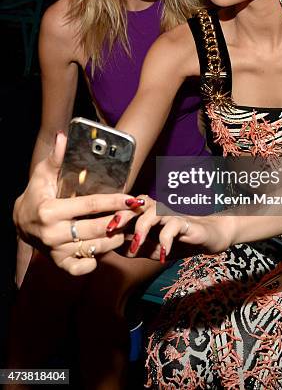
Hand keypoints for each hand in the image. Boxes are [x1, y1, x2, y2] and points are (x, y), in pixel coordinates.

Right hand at [13, 132, 126, 274]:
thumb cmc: (36, 194)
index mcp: (51, 210)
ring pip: (95, 248)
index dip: (114, 202)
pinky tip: (105, 247)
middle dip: (121, 220)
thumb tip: (63, 137)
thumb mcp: (43, 174)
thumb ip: (56, 157)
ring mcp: (56, 251)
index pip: (91, 205)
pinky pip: (82, 268)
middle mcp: (53, 233)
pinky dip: (95, 261)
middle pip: (97, 228)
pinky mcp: (59, 263)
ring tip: (128, 227)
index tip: (132, 198)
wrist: (20, 222)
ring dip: (115, 239)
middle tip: (137, 213)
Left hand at [118, 196, 234, 260]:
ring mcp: (172, 214)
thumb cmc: (182, 241)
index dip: (114, 217)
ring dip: (142, 228)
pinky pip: (173, 226)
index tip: (100, 230)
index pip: (128, 210)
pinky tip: (163, 254)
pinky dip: (166, 240)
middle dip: (123, 215)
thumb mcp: (155, 249)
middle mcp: (159, 210)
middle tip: (111, 229)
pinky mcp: (186, 222)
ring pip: (153, 212)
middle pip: (137, 205)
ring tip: (136, 245)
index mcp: (149, 214)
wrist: (212, 237)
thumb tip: (111, 248)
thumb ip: (136, 248)